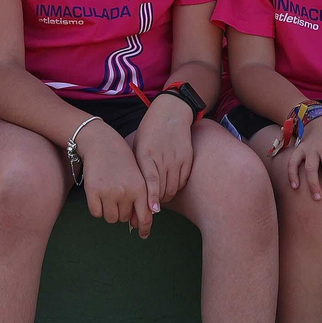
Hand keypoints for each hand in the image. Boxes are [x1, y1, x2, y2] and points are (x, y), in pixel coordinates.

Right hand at [77, 122, 153, 237]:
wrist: (102, 143)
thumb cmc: (121, 161)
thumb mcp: (137, 176)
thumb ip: (140, 198)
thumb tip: (136, 223)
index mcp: (140, 188)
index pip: (145, 217)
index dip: (144, 228)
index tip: (143, 235)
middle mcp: (125, 192)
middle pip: (125, 218)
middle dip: (122, 212)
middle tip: (118, 198)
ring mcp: (108, 192)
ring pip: (110, 218)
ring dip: (110, 212)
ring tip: (109, 197)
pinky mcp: (93, 191)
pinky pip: (96, 213)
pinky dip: (97, 209)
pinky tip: (98, 197)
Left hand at [133, 96, 194, 210]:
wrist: (171, 113)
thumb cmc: (149, 131)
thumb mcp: (138, 146)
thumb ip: (138, 166)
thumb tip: (134, 189)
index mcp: (147, 155)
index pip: (151, 181)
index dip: (152, 197)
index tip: (152, 210)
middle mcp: (163, 158)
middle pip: (163, 189)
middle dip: (156, 202)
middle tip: (148, 207)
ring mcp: (177, 159)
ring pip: (174, 187)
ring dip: (166, 196)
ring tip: (158, 197)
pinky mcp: (187, 159)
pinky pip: (182, 180)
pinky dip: (176, 187)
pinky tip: (169, 185)